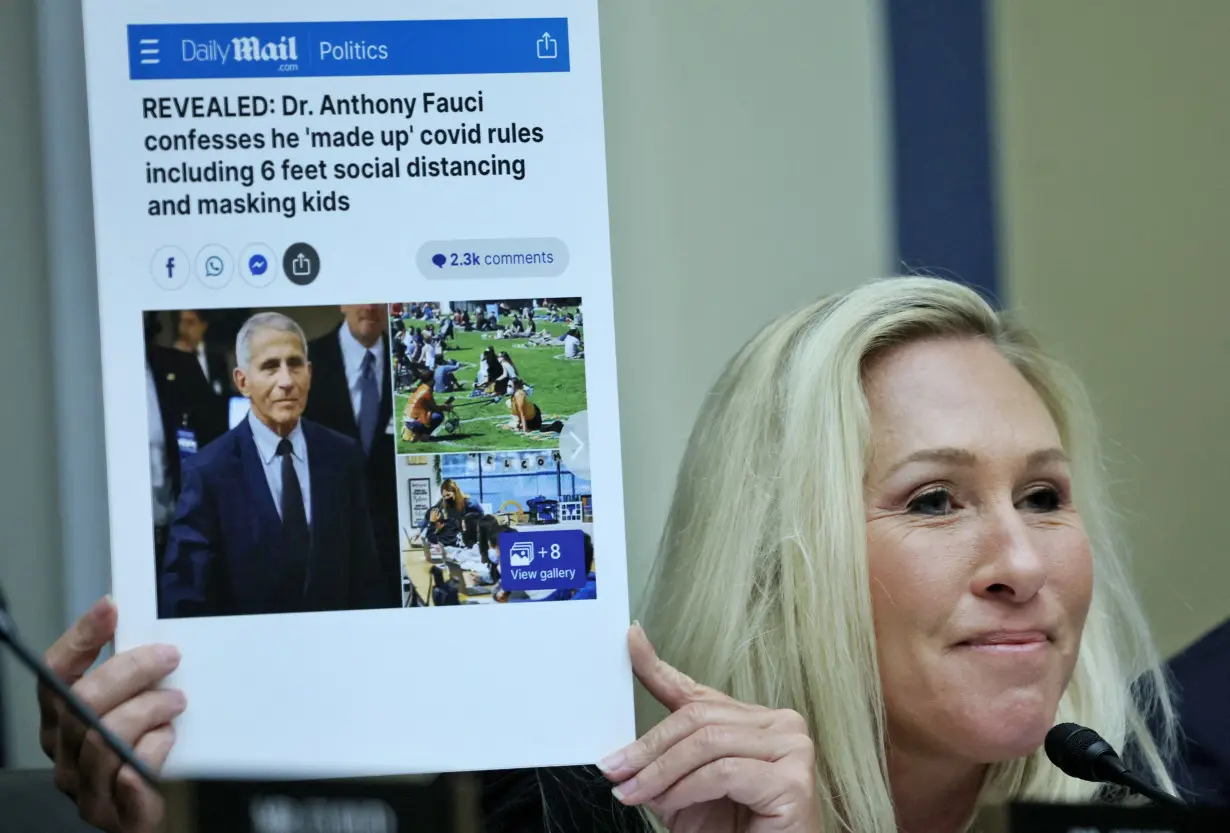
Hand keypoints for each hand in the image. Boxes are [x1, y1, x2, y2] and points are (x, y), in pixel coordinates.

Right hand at [39, 596, 183, 832]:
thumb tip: (135, 621)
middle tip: (169, 659)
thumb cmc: (139, 752)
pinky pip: (128, 777)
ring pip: (103, 736)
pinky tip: (167, 739)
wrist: (146, 815)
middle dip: (130, 671)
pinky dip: (151, 752)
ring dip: (147, 710)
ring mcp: (83, 783)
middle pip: (81, 700)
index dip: (81, 636)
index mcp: (61, 718)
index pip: (55, 672)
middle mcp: (63, 750)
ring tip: (175, 702)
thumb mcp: (129, 705)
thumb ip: (127, 674)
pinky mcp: (111, 812)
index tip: (110, 607)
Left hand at [600, 624, 819, 832]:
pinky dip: (688, 788)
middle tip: (615, 769)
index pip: (699, 693)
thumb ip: (664, 761)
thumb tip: (621, 751)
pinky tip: (672, 805)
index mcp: (754, 720)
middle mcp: (780, 724)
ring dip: (661, 772)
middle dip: (649, 747)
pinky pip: (724, 771)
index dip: (659, 666)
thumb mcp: (684, 790)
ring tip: (635, 793)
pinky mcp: (794, 780)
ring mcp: (792, 748)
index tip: (631, 639)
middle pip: (699, 718)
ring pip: (708, 742)